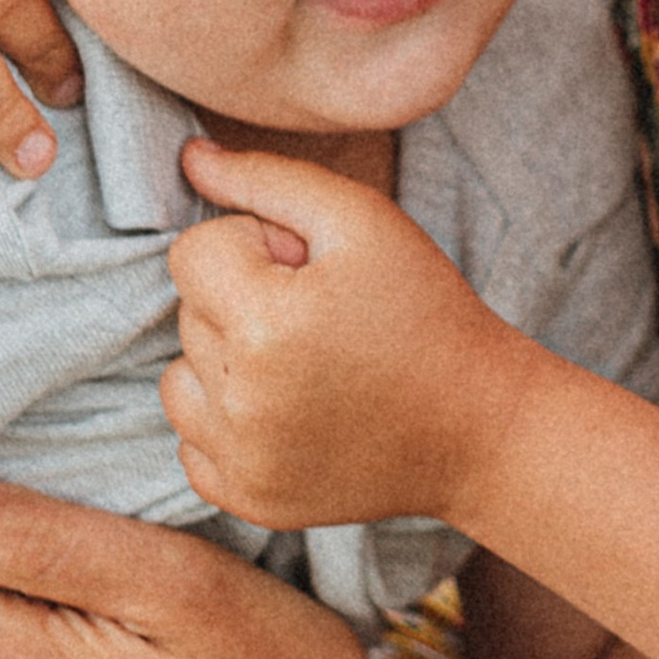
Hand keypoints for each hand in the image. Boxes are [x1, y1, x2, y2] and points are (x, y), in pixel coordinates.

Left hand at [165, 141, 522, 532]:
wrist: (478, 426)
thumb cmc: (426, 308)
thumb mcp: (362, 219)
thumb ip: (267, 179)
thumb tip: (188, 160)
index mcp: (263, 323)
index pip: (190, 254)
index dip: (251, 246)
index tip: (309, 269)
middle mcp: (240, 401)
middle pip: (188, 315)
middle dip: (243, 301)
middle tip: (321, 317)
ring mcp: (242, 460)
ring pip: (180, 380)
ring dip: (225, 364)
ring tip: (302, 364)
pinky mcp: (248, 499)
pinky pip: (192, 443)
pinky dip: (228, 424)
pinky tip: (292, 412)